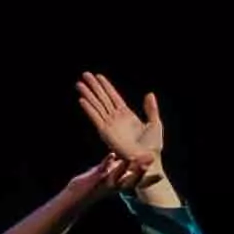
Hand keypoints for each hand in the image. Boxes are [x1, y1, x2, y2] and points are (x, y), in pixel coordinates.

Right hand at [69, 71, 166, 188]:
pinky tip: (82, 100)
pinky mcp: (105, 132)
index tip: (98, 77)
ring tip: (79, 84)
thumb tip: (149, 94)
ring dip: (88, 94)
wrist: (147, 158)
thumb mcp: (154, 123)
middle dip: (93, 87)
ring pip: (96, 105)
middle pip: (102, 98)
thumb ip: (151, 108)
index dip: (106, 86)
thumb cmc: (152, 145)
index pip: (113, 97)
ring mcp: (109, 124)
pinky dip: (89, 109)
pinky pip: (95, 118)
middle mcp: (115, 118)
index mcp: (126, 114)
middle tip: (84, 75)